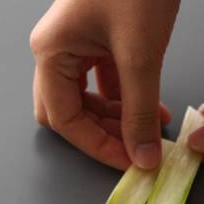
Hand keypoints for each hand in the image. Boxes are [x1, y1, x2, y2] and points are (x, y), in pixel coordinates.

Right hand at [30, 0, 181, 169]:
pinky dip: (126, 100)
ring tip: (151, 129)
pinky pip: (105, 84)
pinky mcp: (98, 41)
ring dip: (117, 120)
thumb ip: (140, 110)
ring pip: (88, 101)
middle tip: (136, 149)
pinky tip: (152, 108)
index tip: (130, 162)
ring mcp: (76, 46)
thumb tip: (142, 155)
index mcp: (51, 53)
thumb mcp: (140, 53)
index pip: (64, 118)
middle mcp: (57, 52)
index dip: (97, 146)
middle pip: (69, 113)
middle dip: (103, 134)